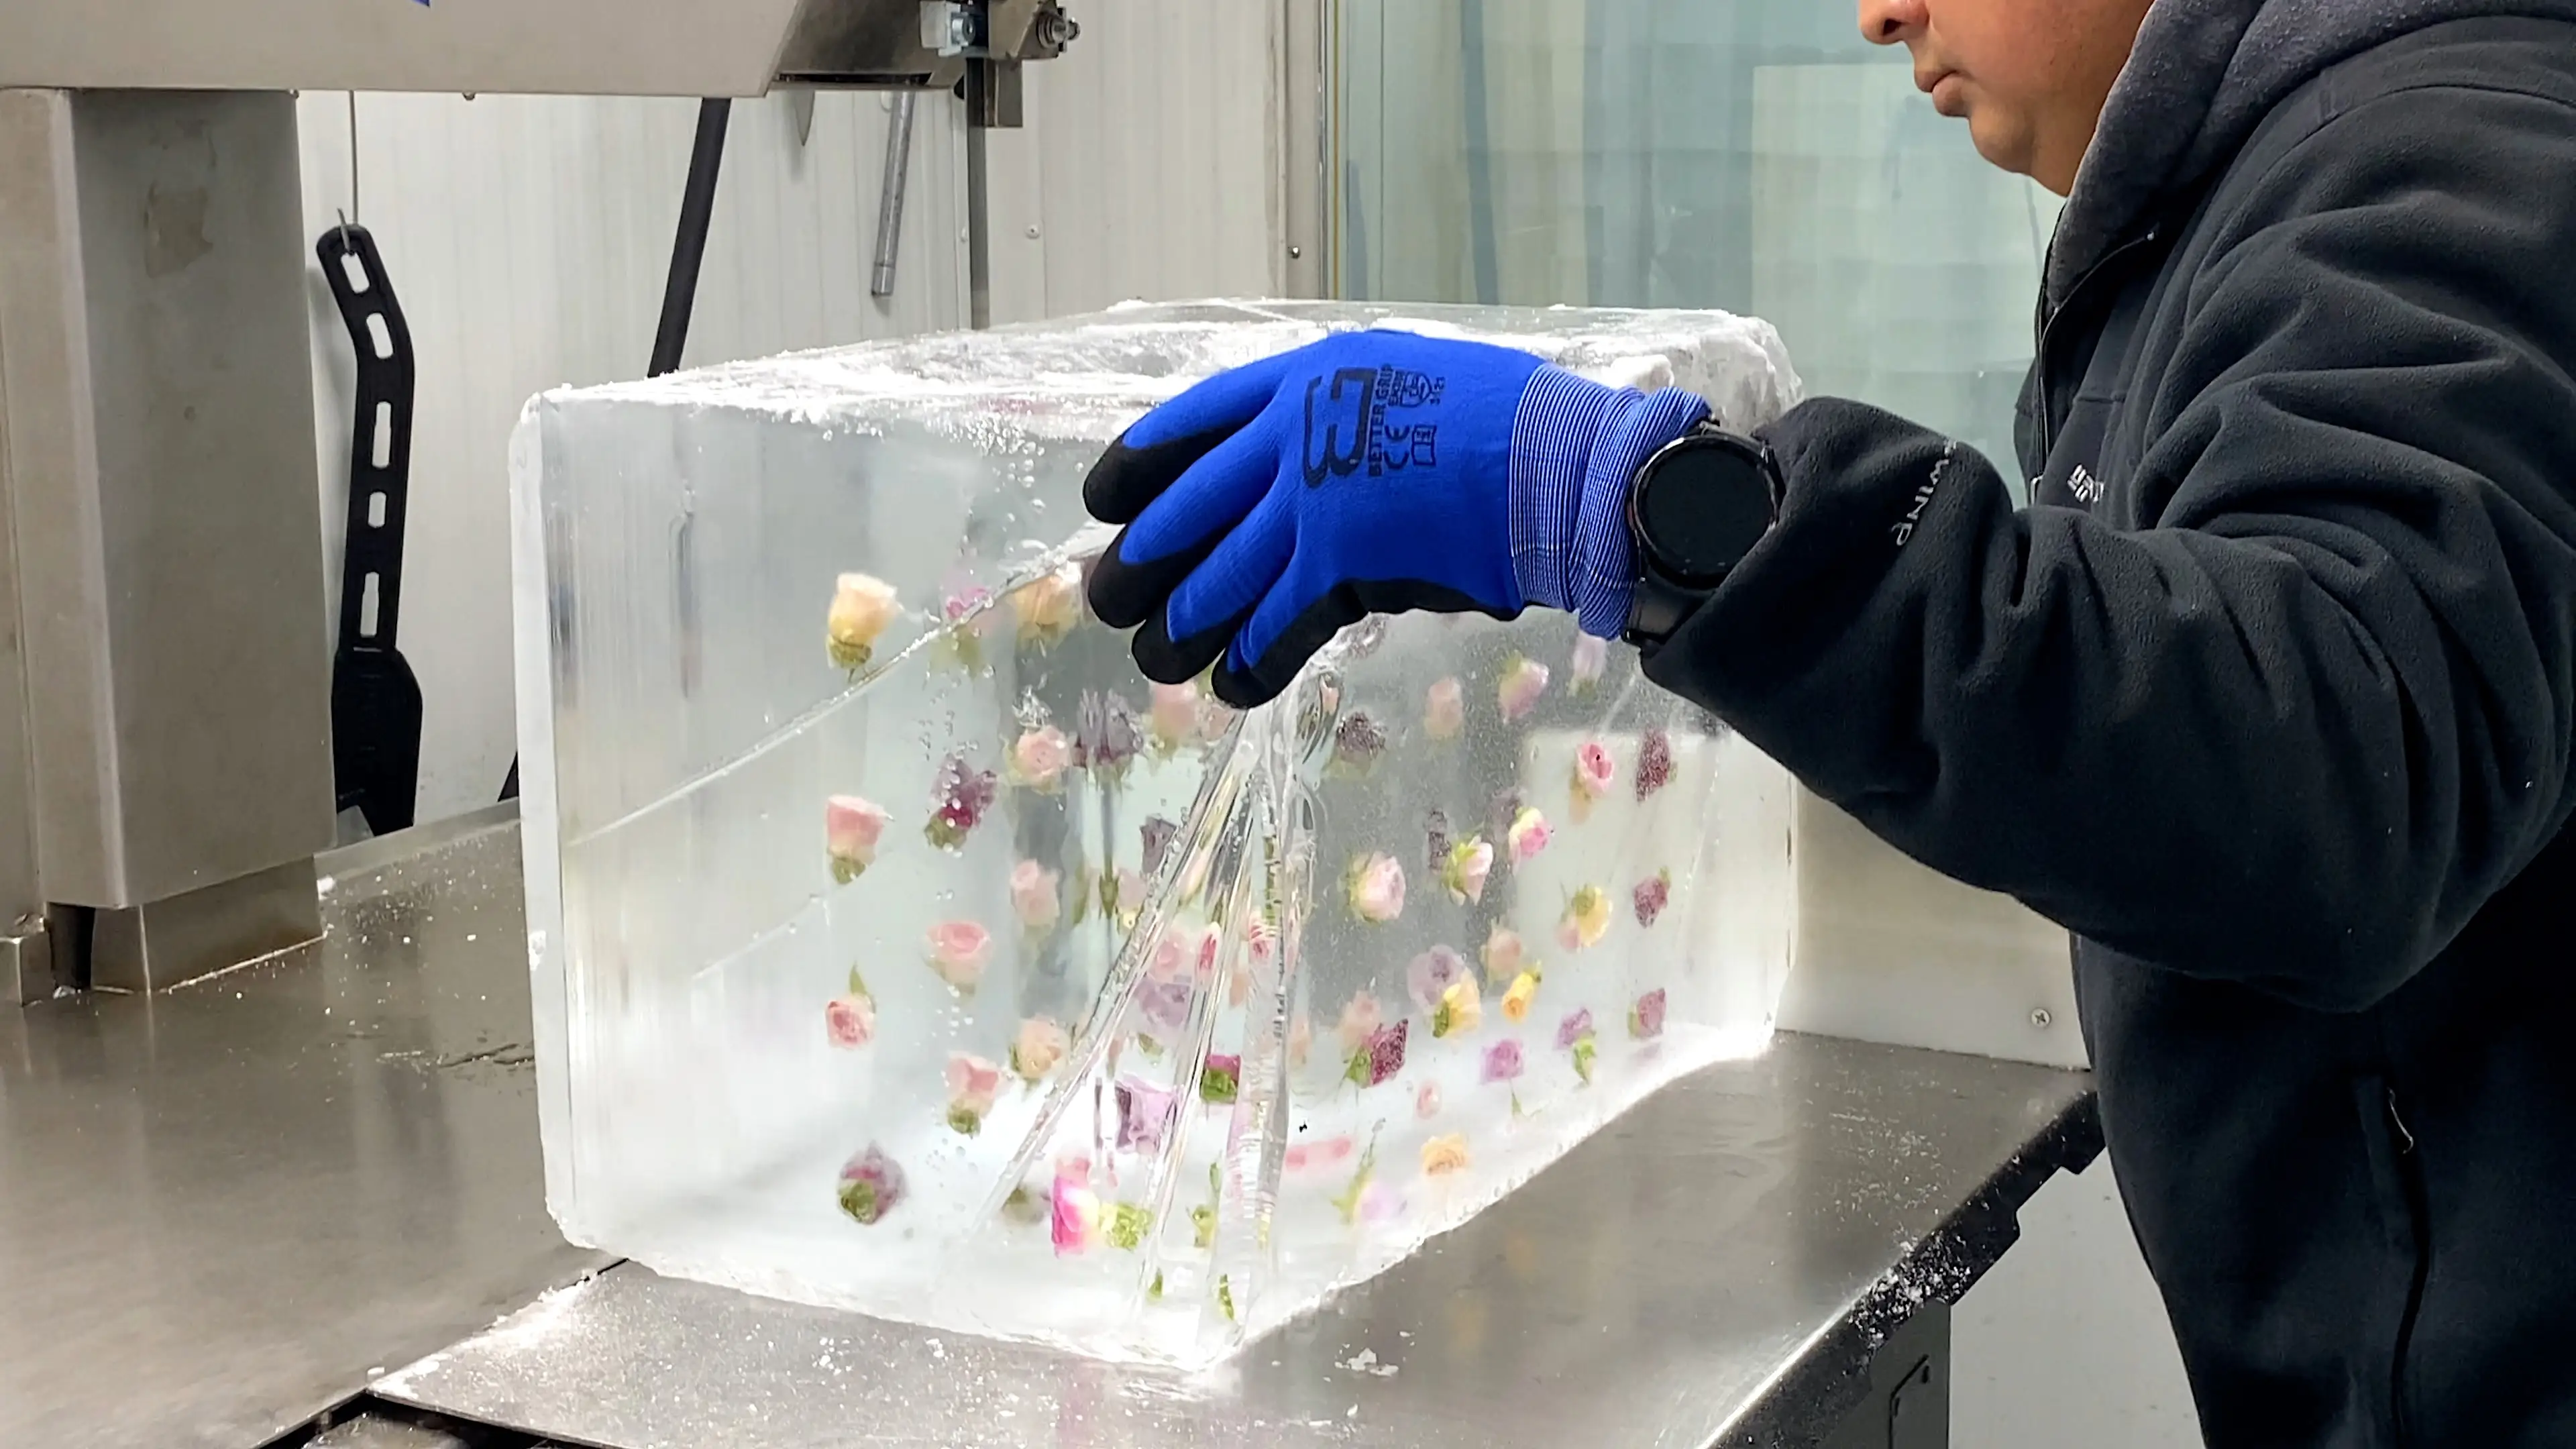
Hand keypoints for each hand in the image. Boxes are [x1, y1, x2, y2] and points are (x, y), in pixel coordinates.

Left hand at [1083, 329, 1709, 706]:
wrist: (1559, 462)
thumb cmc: (1505, 420)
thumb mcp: (1405, 381)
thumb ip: (1344, 417)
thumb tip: (1307, 463)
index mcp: (1306, 380)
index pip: (1194, 420)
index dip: (1140, 463)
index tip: (1103, 497)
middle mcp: (1295, 438)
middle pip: (1188, 507)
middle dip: (1139, 561)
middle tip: (1104, 599)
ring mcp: (1314, 505)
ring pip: (1218, 575)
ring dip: (1180, 624)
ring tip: (1154, 658)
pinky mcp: (1342, 568)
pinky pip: (1274, 625)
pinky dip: (1248, 659)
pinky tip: (1229, 683)